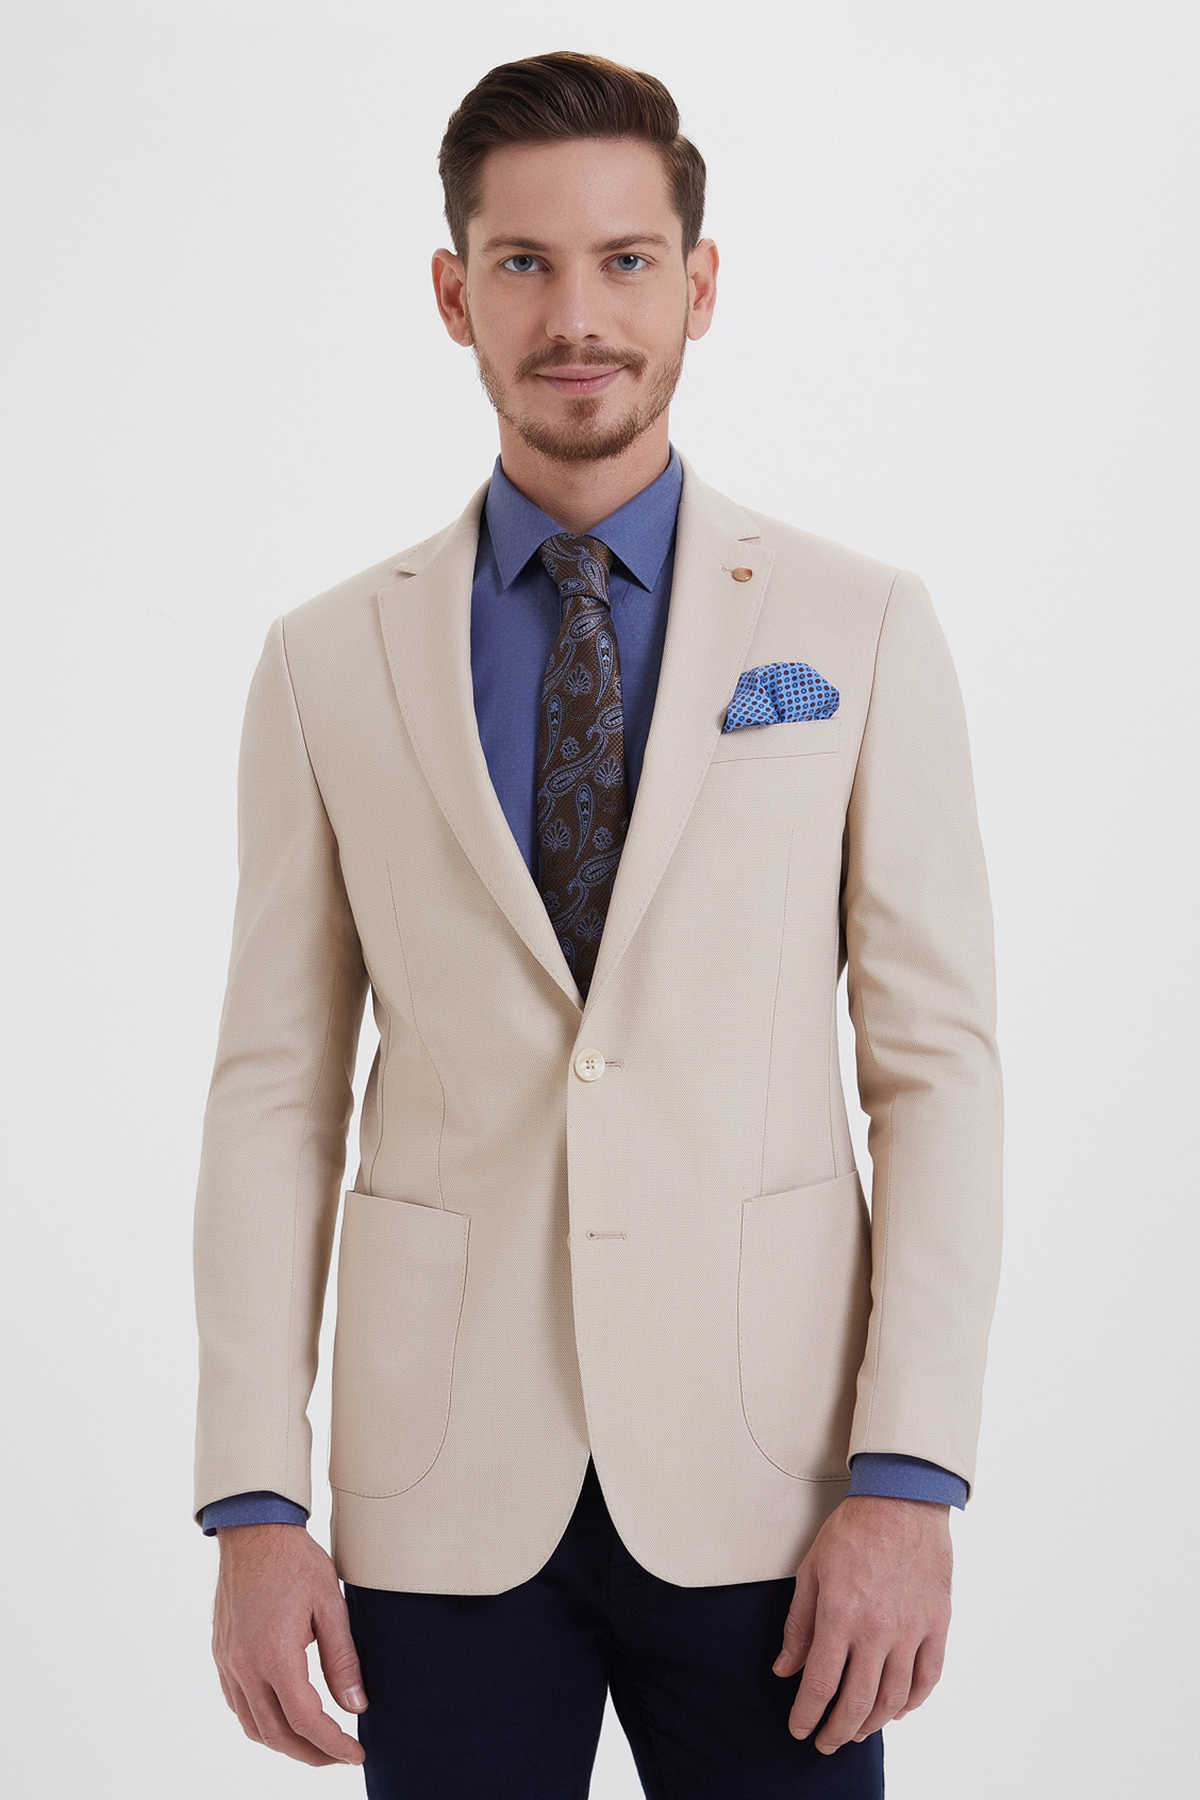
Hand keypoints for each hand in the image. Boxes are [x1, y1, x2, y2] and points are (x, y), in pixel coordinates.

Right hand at [210, 1521, 367, 1766]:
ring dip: (284, 1743)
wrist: (253, 1531)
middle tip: (339, 1756)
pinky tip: (282, 1716)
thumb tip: (356, 1707)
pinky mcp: (221, 1655)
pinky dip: (261, 1722)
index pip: (306, 1721)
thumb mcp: (331, 1605)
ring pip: (253, 1726)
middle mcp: (245, 1666)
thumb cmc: (295, 1561)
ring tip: (315, 1742)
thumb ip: (343, 1660)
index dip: (333, 1745)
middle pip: (276, 1734)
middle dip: (310, 1753)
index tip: (355, 1754)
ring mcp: (228, 1662)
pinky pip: (238, 1705)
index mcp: (275, 1656)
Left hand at [772, 1493, 951, 1752]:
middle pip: (856, 1702)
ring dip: (872, 1723)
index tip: (799, 1729)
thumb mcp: (811, 1570)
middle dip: (837, 1731)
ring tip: (857, 1731)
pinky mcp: (937, 1625)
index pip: (820, 1685)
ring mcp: (911, 1630)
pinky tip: (897, 1710)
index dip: (807, 1715)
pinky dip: (912, 1703)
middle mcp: (877, 1631)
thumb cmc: (852, 1531)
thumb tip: (784, 1669)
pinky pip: (927, 1678)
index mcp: (840, 1616)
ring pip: (893, 1699)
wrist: (902, 1500)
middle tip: (826, 1742)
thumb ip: (798, 1625)